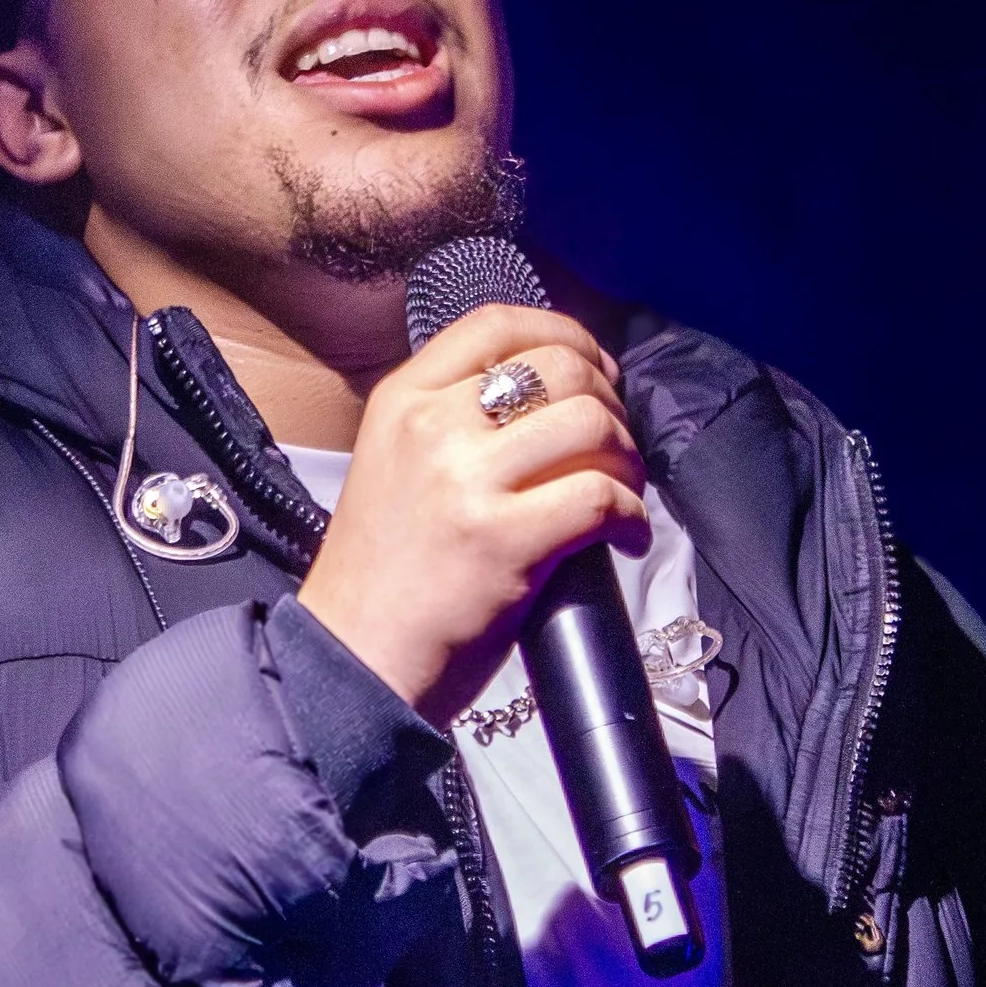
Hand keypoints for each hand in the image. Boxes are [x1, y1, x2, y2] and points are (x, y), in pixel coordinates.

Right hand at [297, 305, 645, 722]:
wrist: (353, 661)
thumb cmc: (381, 576)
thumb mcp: (391, 464)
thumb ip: (450, 420)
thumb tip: (545, 395)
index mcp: (402, 400)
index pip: (497, 324)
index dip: (566, 334)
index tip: (597, 369)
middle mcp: (433, 427)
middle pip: (560, 369)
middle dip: (610, 404)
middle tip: (614, 447)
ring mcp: (468, 481)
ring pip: (592, 424)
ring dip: (628, 460)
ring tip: (621, 494)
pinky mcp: (505, 540)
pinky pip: (603, 496)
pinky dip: (633, 517)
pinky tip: (623, 539)